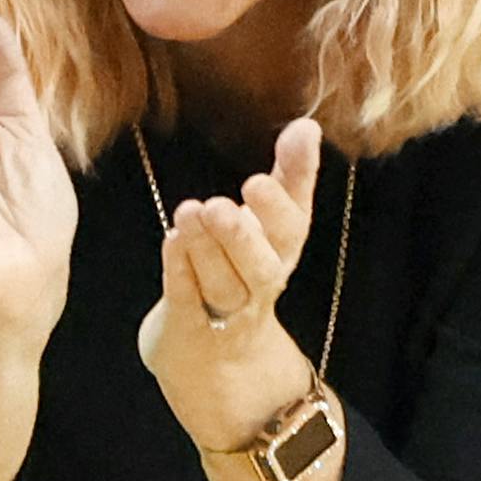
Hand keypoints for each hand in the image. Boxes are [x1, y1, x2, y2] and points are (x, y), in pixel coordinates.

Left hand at [138, 118, 323, 451]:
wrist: (217, 357)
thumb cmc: (243, 267)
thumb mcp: (272, 222)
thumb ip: (291, 174)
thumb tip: (308, 123)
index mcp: (283, 252)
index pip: (292, 229)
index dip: (280, 205)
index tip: (261, 178)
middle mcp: (260, 284)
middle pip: (262, 266)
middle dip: (244, 236)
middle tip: (224, 201)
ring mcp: (226, 311)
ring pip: (223, 284)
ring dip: (208, 249)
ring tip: (191, 211)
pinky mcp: (189, 328)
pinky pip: (187, 300)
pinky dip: (180, 272)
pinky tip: (171, 240)